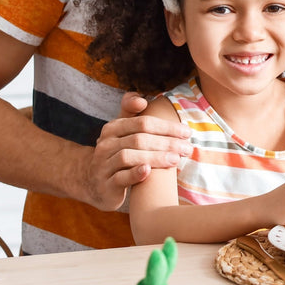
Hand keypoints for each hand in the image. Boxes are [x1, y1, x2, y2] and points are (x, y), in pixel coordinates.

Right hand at [81, 92, 193, 210]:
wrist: (97, 185)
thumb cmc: (118, 154)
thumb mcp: (123, 133)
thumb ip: (133, 113)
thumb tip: (142, 99)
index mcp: (112, 128)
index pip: (143, 122)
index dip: (167, 127)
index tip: (187, 132)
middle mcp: (105, 144)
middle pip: (139, 139)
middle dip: (167, 143)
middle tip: (187, 149)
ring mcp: (102, 165)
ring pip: (129, 156)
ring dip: (156, 157)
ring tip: (175, 160)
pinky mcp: (105, 185)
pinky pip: (120, 178)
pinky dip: (135, 173)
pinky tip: (149, 171)